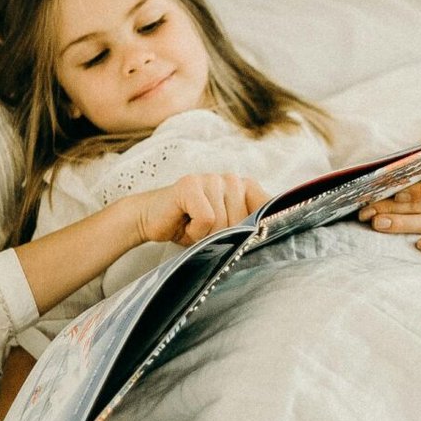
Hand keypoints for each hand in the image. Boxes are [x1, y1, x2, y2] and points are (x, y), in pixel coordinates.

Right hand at [133, 173, 266, 247]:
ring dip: (206, 236)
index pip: (269, 208)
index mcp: (245, 187)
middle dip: (224, 237)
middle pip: (243, 223)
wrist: (151, 219)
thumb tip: (266, 240)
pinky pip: (206, 219)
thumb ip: (247, 229)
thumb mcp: (225, 230)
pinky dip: (194, 231)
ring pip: (224, 223)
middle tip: (205, 232)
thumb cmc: (191, 227)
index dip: (262, 229)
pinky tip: (184, 224)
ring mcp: (211, 179)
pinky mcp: (191, 184)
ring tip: (193, 227)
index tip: (254, 241)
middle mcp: (232, 179)